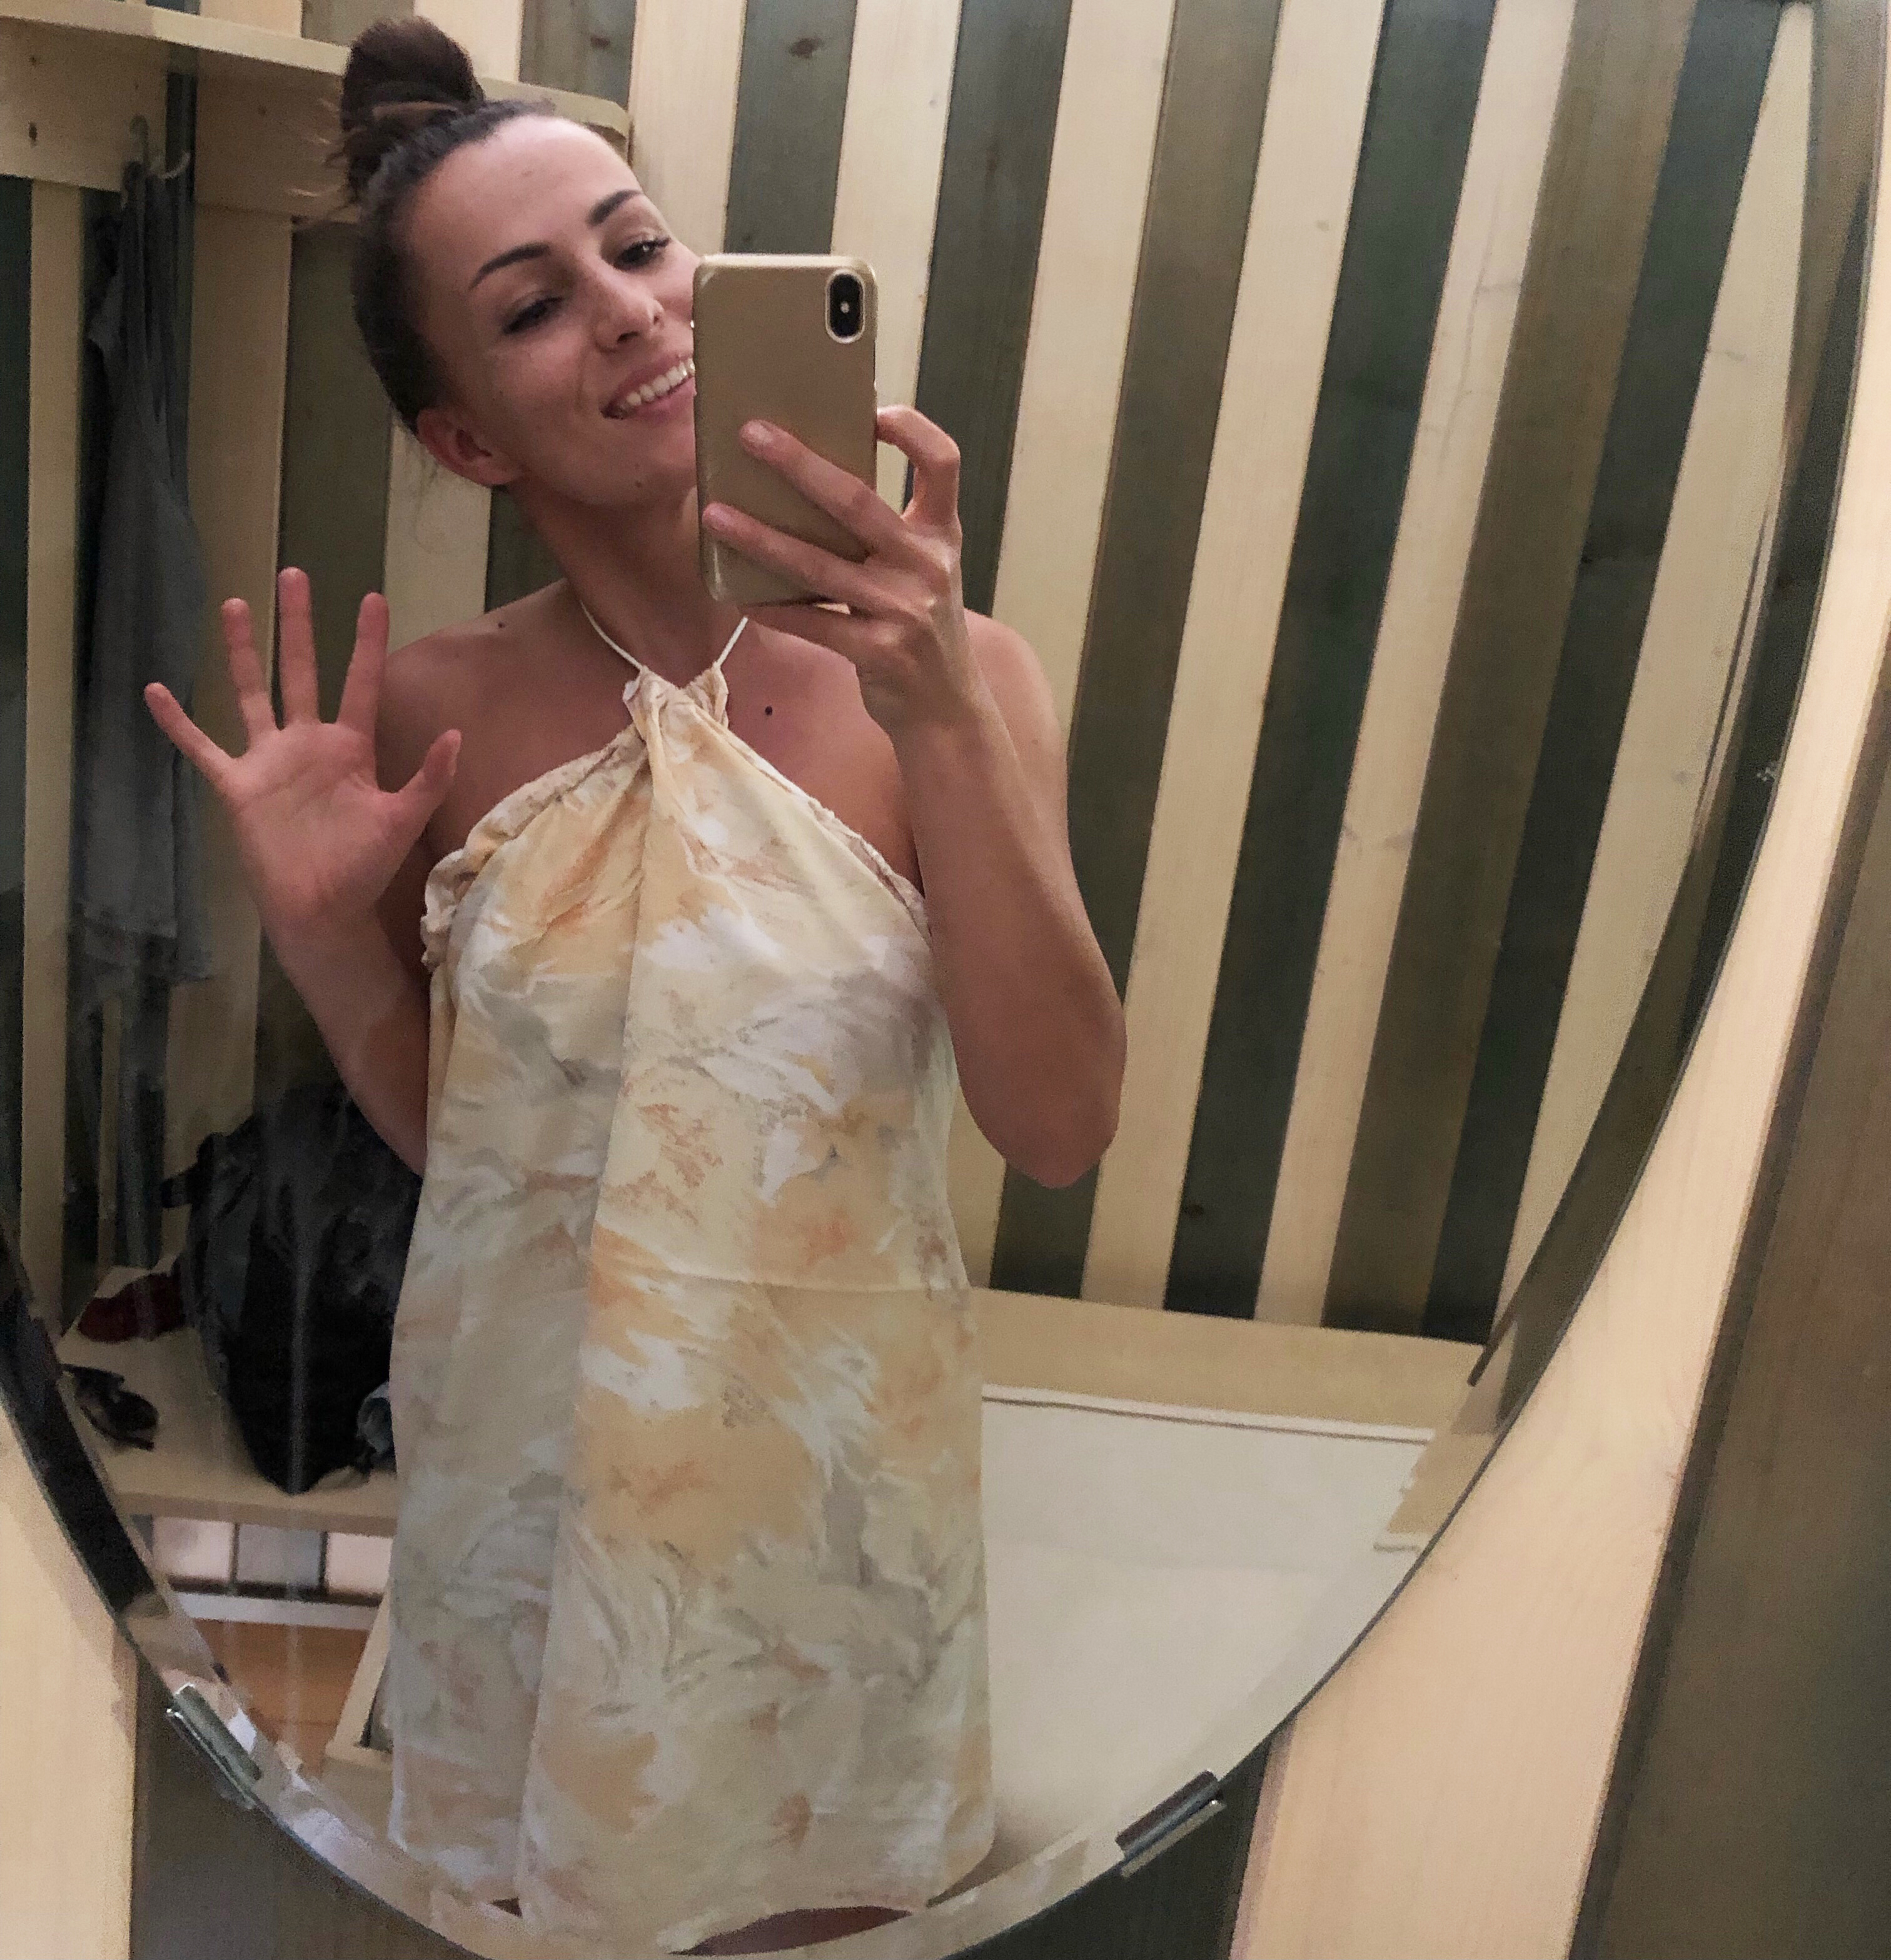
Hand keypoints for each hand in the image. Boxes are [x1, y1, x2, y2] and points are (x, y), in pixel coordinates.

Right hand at [145, 568, 459, 943]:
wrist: (322, 908)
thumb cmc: (364, 867)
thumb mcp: (402, 819)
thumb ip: (428, 778)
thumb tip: (457, 736)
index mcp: (350, 748)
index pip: (360, 682)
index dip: (367, 642)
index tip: (374, 597)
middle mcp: (308, 743)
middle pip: (300, 670)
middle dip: (298, 624)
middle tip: (295, 574)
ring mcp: (269, 760)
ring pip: (251, 692)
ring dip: (240, 651)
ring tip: (233, 604)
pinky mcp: (237, 784)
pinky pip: (202, 747)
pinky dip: (177, 723)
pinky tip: (155, 691)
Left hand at [699, 405, 986, 739]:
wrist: (944, 706)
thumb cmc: (919, 624)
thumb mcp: (922, 569)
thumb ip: (886, 530)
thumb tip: (809, 481)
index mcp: (941, 533)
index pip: (943, 462)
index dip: (912, 429)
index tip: (873, 411)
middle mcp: (927, 565)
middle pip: (857, 501)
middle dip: (798, 464)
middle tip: (750, 434)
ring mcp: (904, 610)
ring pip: (818, 565)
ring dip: (760, 538)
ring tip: (716, 514)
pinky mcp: (878, 651)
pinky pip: (811, 623)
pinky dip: (770, 608)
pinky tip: (737, 593)